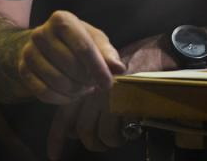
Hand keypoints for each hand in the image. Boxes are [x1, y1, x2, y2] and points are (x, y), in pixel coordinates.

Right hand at [18, 11, 124, 104]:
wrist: (44, 44)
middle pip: (70, 66)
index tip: (108, 84)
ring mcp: (29, 51)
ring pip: (57, 81)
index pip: (83, 47)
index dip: (98, 69)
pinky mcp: (23, 69)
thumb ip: (107, 53)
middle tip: (93, 84)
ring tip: (82, 88)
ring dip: (75, 91)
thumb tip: (119, 69)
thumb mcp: (94, 40)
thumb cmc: (76, 40)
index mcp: (62, 20)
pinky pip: (43, 92)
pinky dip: (61, 99)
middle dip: (86, 80)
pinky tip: (70, 95)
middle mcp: (41, 33)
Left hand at [45, 34, 174, 158]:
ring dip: (107, 142)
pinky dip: (119, 138)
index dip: (57, 138)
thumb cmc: (128, 68)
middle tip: (102, 142)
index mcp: (82, 85)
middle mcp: (91, 92)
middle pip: (80, 129)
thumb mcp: (103, 78)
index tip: (54, 156)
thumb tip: (72, 131)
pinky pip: (112, 133)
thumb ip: (86, 100)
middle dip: (91, 141)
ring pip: (95, 135)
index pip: (64, 116)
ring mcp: (105, 99)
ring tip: (118, 136)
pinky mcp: (121, 106)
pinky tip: (128, 130)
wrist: (152, 56)